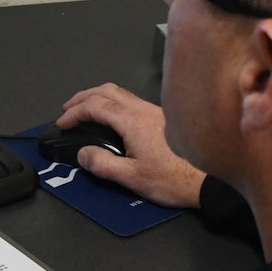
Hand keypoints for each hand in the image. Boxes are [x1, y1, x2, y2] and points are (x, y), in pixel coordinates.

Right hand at [56, 83, 206, 207]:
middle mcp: (143, 109)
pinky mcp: (162, 117)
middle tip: (67, 109)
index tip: (62, 123)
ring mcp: (154, 110)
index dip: (74, 113)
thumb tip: (83, 154)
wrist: (209, 180)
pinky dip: (113, 102)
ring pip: (120, 93)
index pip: (95, 106)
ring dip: (98, 97)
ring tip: (86, 110)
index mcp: (132, 121)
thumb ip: (102, 165)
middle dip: (83, 97)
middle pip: (106, 90)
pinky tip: (112, 117)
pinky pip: (131, 100)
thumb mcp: (132, 178)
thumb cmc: (174, 179)